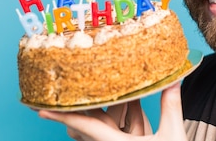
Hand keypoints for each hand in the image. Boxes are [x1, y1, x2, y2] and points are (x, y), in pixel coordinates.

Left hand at [38, 83, 187, 140]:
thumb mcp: (172, 135)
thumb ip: (171, 106)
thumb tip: (174, 79)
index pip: (86, 127)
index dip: (63, 117)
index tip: (41, 110)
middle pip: (87, 127)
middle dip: (72, 112)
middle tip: (54, 97)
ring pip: (96, 132)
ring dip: (89, 117)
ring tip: (73, 101)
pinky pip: (104, 136)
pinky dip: (100, 124)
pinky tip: (103, 114)